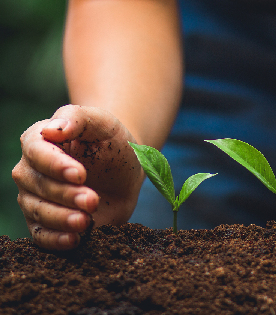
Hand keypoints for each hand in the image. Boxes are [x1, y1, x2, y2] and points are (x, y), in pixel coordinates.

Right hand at [12, 105, 143, 249]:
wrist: (125, 170)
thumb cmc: (111, 141)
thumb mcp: (103, 122)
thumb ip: (78, 118)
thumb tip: (52, 129)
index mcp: (38, 141)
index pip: (36, 152)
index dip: (55, 164)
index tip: (80, 174)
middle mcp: (30, 171)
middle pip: (38, 185)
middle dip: (66, 195)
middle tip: (92, 200)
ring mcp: (35, 199)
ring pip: (38, 212)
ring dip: (61, 218)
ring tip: (86, 220)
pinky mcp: (47, 223)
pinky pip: (41, 235)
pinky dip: (55, 240)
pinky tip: (74, 240)